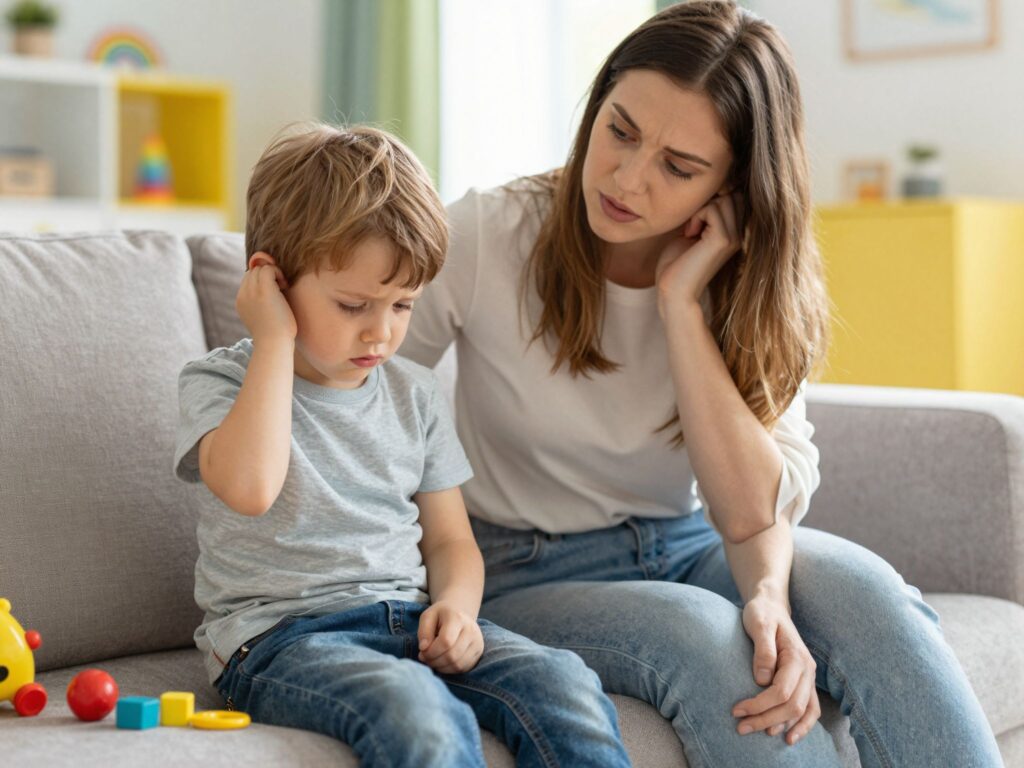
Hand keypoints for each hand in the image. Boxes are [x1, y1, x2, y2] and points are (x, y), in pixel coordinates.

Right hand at [235, 254, 296, 342]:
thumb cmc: (276, 335)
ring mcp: (252, 292)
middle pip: (253, 271)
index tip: (275, 291)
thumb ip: (263, 304)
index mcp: (241, 301)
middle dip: (267, 275)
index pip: (248, 279)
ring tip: (282, 287)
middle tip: (280, 288)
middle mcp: (243, 295)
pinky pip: (268, 269)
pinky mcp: (264, 290)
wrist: (274, 344)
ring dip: (273, 273)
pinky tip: (284, 285)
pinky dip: (278, 272)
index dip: (262, 280)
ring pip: (259, 268)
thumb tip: (275, 291)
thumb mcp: (265, 317)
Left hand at [417, 601, 484, 673]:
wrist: (458, 614)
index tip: (422, 651)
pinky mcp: (479, 652)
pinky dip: (449, 669)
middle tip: (425, 658)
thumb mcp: (428, 617)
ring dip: (441, 667)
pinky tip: (442, 662)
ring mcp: (477, 642)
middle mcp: (471, 630)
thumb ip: (423, 631)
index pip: (446, 641)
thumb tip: (424, 648)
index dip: (431, 651)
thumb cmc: (440, 616)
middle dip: (434, 661)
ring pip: (457, 664)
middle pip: (452, 655)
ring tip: (433, 660)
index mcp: (457, 618)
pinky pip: (462, 668)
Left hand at [655, 192, 741, 312]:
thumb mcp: (692, 231)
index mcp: (734, 233)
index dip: (713, 199)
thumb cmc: (676, 264)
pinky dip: (696, 216)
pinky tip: (689, 234)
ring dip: (701, 209)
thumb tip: (711, 189)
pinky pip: (713, 208)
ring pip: (724, 199)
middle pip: (732, 194)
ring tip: (690, 230)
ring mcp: (734, 238)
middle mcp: (739, 235)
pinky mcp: (723, 240)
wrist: (672, 291)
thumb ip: (704, 214)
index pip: (735, 196)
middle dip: (708, 202)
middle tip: (692, 224)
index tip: (695, 220)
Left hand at [732, 592, 820, 745]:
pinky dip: (802, 725)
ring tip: (761, 734)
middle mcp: (808, 670)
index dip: (759, 705)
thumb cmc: (762, 613)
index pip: (781, 692)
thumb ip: (763, 650)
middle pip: (792, 706)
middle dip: (766, 719)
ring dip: (783, 726)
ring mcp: (809, 677)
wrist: (772, 606)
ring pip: (803, 711)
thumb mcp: (759, 624)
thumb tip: (762, 680)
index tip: (736, 710)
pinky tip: (788, 737)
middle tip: (741, 727)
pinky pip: (810, 709)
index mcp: (797, 657)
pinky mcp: (804, 682)